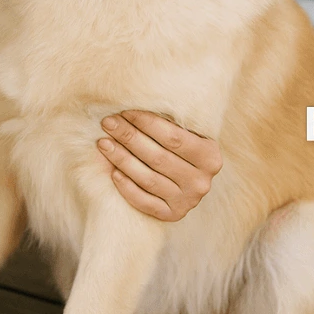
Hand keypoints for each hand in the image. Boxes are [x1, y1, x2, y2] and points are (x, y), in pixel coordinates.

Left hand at [97, 110, 221, 220]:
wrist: (188, 180)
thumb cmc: (181, 148)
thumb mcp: (187, 133)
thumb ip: (171, 121)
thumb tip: (135, 98)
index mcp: (210, 156)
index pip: (172, 137)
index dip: (145, 122)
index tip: (124, 111)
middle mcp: (201, 182)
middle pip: (157, 157)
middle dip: (129, 137)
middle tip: (108, 123)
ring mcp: (187, 201)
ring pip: (148, 178)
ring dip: (122, 159)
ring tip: (103, 143)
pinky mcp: (172, 215)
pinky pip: (145, 202)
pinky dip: (127, 187)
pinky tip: (113, 171)